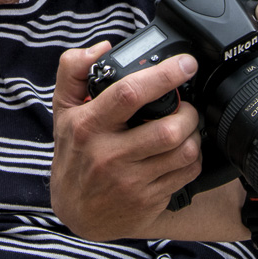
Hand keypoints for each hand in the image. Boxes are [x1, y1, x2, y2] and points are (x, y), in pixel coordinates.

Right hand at [50, 42, 201, 240]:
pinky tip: (184, 150)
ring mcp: (131, 181)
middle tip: (188, 104)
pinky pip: (186, 175)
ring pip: (183, 153)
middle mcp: (109, 154)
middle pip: (166, 129)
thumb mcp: (63, 107)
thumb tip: (102, 47)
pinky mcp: (148, 200)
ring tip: (187, 125)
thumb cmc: (73, 152)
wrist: (75, 210)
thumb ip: (73, 69)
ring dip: (194, 134)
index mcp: (89, 124)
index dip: (163, 75)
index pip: (129, 93)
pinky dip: (194, 158)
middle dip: (188, 111)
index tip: (184, 63)